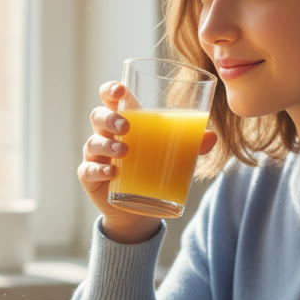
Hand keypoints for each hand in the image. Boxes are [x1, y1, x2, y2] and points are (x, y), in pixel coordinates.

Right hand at [78, 81, 216, 244]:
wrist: (138, 210)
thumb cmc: (153, 169)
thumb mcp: (173, 155)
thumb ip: (191, 144)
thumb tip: (211, 137)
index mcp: (124, 121)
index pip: (110, 98)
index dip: (110, 89)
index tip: (120, 90)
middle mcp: (106, 135)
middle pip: (98, 116)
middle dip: (110, 118)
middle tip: (126, 126)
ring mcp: (96, 157)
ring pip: (93, 143)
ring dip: (107, 145)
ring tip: (124, 152)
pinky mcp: (91, 178)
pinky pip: (88, 170)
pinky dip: (99, 170)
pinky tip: (112, 173)